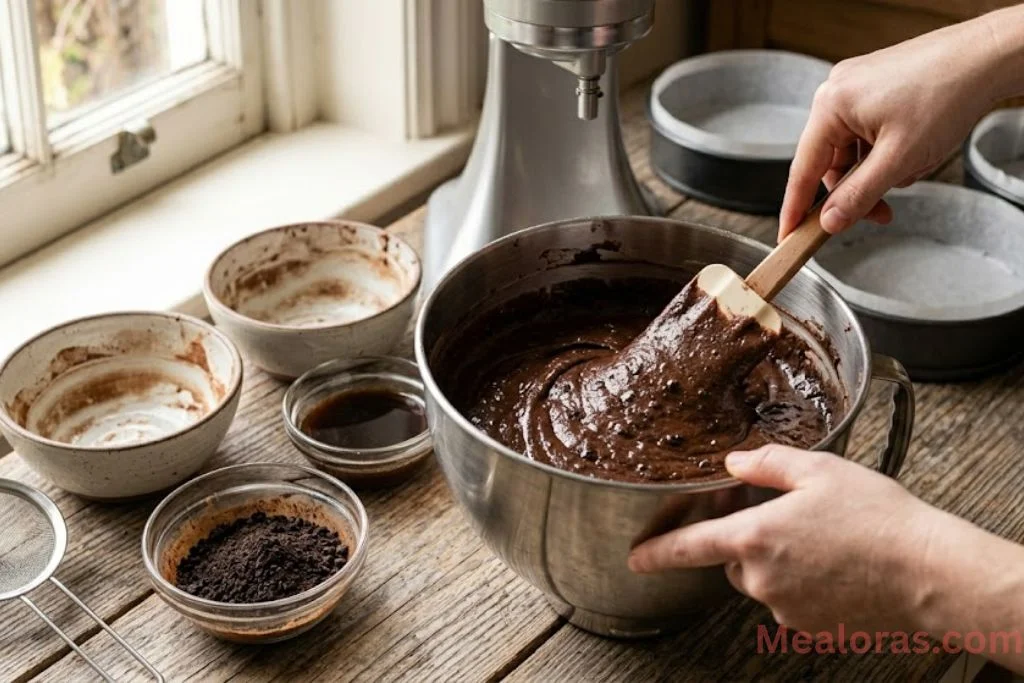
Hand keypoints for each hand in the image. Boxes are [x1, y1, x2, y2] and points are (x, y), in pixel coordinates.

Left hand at [628, 445, 941, 633]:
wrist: (929, 573)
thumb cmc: (878, 518)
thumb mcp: (819, 470)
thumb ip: (766, 463)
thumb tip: (735, 463)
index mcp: (755, 536)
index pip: (689, 547)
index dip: (657, 552)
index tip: (636, 558)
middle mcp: (763, 578)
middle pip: (736, 560)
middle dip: (754, 542)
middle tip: (798, 522)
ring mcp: (786, 608)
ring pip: (766, 581)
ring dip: (783, 563)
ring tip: (829, 544)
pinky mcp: (811, 628)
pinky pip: (793, 602)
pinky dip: (807, 586)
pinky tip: (840, 568)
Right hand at [779, 12, 1017, 239]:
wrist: (988, 56)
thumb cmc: (947, 94)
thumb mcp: (899, 160)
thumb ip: (858, 196)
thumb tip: (829, 222)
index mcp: (831, 105)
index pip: (802, 170)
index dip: (795, 209)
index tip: (788, 237)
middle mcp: (837, 92)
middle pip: (831, 162)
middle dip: (857, 189)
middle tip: (881, 212)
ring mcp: (857, 88)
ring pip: (853, 151)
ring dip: (878, 171)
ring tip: (911, 170)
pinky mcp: (877, 88)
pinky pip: (868, 134)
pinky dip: (887, 152)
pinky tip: (914, 152)